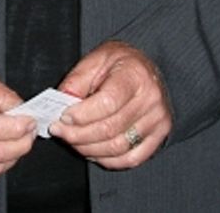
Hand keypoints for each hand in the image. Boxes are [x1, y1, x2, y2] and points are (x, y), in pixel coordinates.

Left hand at [51, 41, 171, 169]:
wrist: (145, 68)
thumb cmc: (120, 63)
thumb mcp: (96, 59)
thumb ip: (77, 81)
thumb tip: (61, 106)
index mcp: (135, 74)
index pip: (107, 102)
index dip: (81, 115)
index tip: (62, 117)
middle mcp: (151, 97)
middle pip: (110, 128)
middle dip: (78, 135)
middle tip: (60, 132)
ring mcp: (158, 118)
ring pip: (117, 147)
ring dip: (88, 149)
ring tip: (73, 140)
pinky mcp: (160, 134)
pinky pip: (131, 158)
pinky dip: (108, 160)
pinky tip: (93, 150)